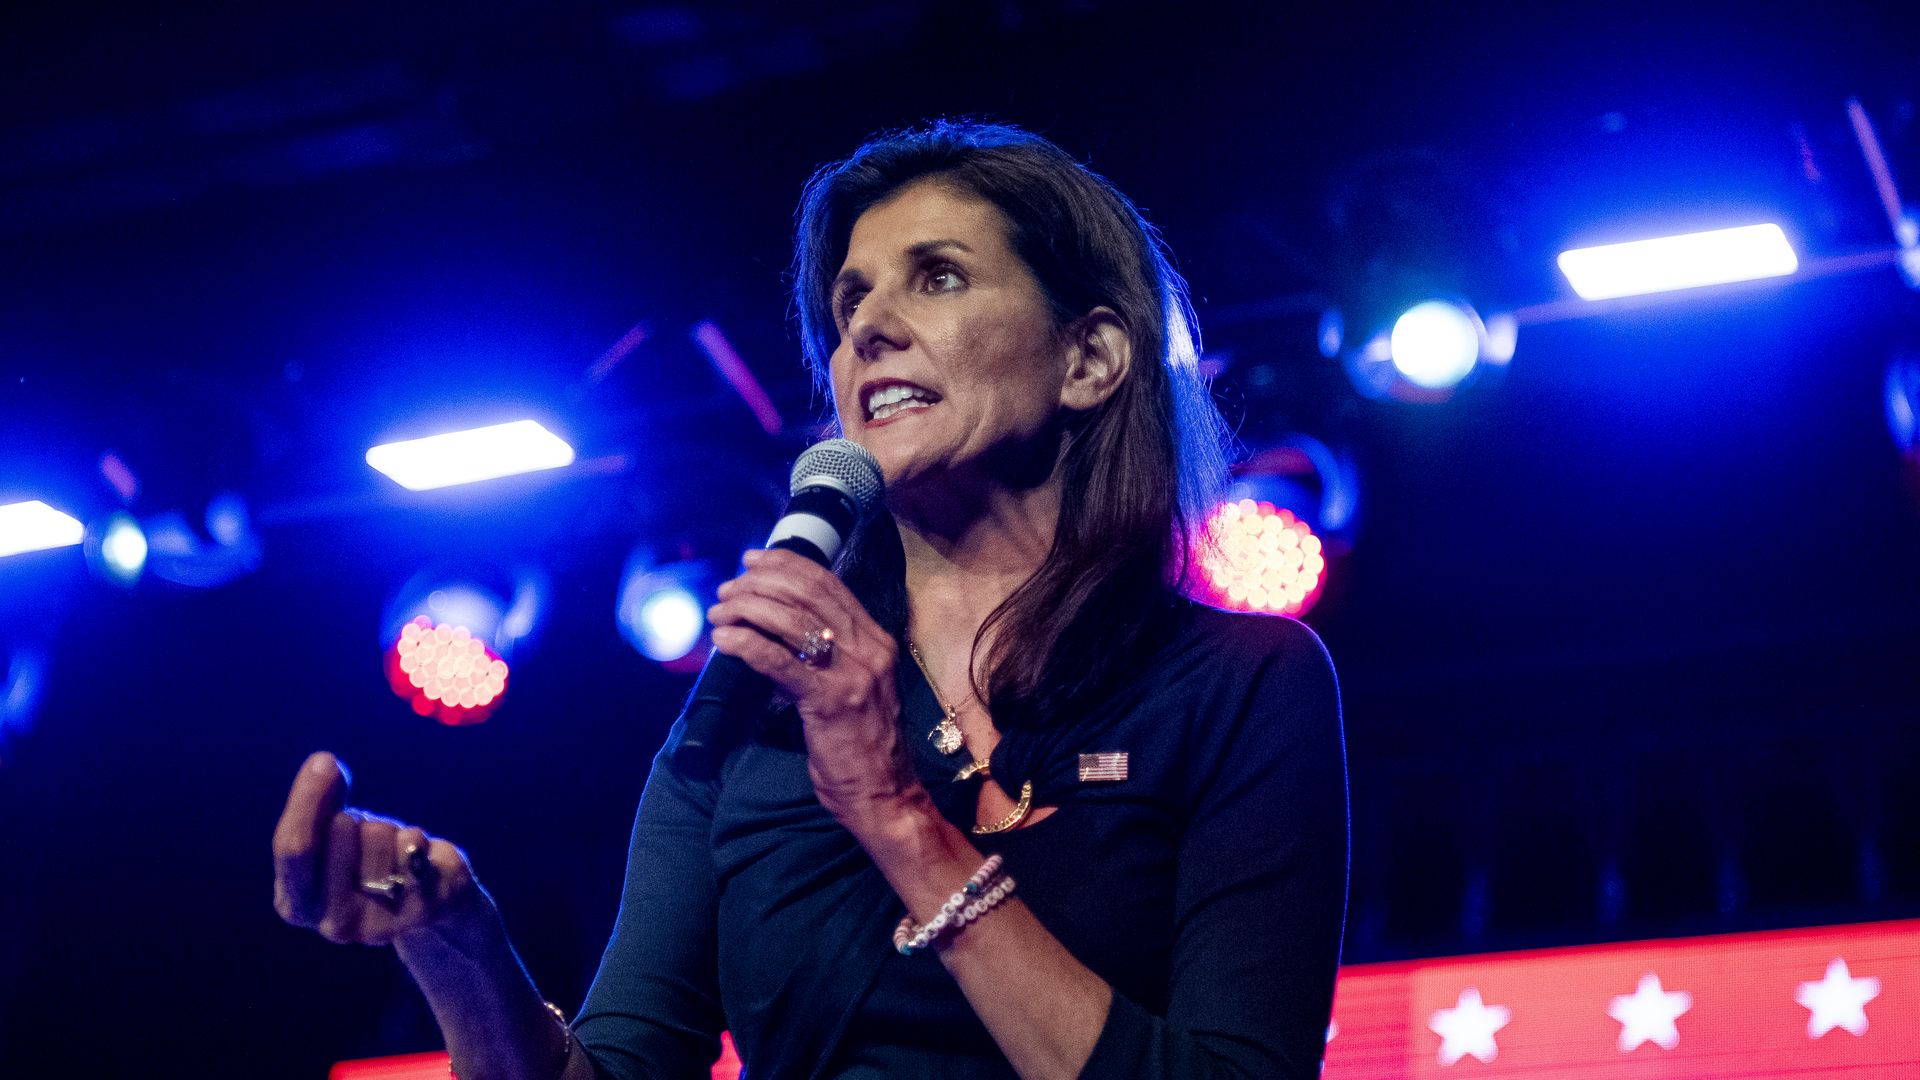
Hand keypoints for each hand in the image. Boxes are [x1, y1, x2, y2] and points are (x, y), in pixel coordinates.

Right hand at [272, 751, 487, 946]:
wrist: (427, 899)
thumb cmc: (367, 861)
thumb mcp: (333, 835)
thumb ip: (319, 805)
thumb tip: (323, 764)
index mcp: (296, 905)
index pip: (292, 847)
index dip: (307, 799)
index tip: (325, 761)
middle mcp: (334, 923)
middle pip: (340, 832)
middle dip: (356, 818)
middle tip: (367, 838)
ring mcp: (381, 923)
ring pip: (381, 834)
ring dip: (390, 831)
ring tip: (394, 854)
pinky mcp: (425, 909)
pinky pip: (417, 844)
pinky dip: (419, 838)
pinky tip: (420, 861)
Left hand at [707, 548, 920, 832]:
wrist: (884, 794)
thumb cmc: (864, 744)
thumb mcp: (858, 686)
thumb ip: (832, 654)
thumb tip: (782, 628)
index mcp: (876, 640)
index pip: (828, 585)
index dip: (786, 564)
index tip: (752, 561)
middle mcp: (869, 649)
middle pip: (807, 594)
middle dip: (760, 583)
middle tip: (728, 590)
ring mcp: (851, 674)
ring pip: (791, 621)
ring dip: (746, 610)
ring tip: (719, 614)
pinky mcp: (828, 701)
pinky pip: (779, 661)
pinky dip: (746, 643)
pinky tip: (723, 640)